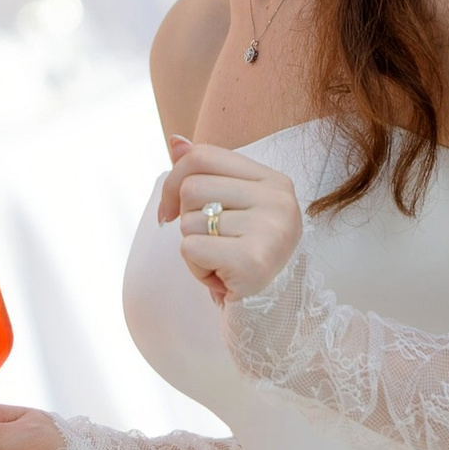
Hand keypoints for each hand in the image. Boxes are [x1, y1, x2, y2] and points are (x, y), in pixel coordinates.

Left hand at [157, 139, 304, 302]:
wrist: (273, 307)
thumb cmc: (247, 252)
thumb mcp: (230, 207)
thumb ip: (206, 173)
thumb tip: (175, 142)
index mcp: (274, 180)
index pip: (204, 156)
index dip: (174, 180)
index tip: (170, 210)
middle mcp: (278, 200)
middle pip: (192, 187)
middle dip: (186, 219)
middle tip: (209, 242)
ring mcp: (269, 229)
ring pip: (189, 221)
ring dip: (193, 248)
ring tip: (219, 261)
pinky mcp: (252, 260)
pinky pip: (191, 248)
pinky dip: (195, 267)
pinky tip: (218, 276)